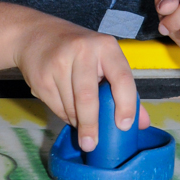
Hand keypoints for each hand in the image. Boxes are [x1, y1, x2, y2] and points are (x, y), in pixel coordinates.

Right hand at [14, 14, 148, 150]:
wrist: (36, 34)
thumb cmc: (80, 52)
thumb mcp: (105, 60)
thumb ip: (124, 90)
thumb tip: (143, 123)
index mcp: (106, 47)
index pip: (121, 78)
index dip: (126, 104)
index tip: (124, 126)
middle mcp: (83, 51)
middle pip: (88, 96)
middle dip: (91, 124)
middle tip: (91, 145)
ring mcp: (59, 62)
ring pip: (70, 105)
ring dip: (77, 121)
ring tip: (82, 125)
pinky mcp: (41, 75)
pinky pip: (55, 106)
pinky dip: (64, 116)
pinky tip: (68, 112)